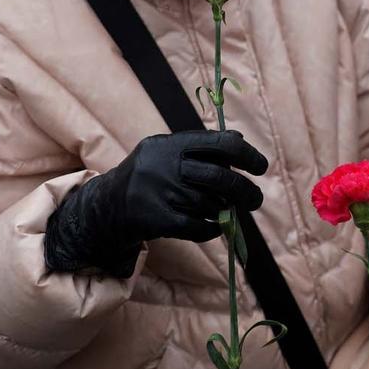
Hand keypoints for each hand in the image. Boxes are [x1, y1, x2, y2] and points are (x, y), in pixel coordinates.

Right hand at [44, 130, 267, 276]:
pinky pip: (197, 227)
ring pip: (209, 204)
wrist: (107, 205)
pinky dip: (211, 229)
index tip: (261, 166)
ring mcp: (160, 193)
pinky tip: (214, 228)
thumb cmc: (148, 175)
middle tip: (256, 200)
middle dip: (245, 191)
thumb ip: (201, 146)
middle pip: (220, 178)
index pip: (220, 144)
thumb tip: (240, 140)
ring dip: (222, 210)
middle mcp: (166, 166)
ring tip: (222, 211)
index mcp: (171, 144)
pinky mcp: (156, 219)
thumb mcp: (168, 151)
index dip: (247, 154)